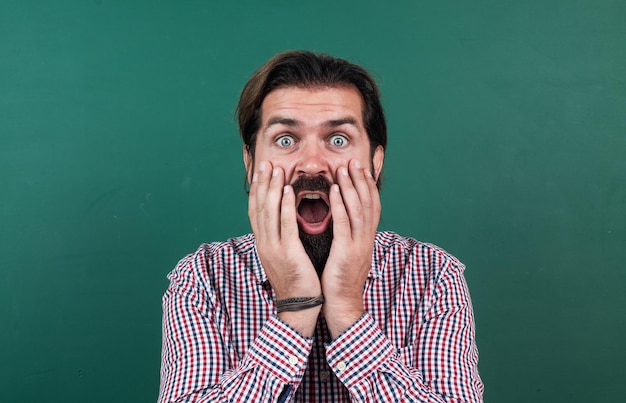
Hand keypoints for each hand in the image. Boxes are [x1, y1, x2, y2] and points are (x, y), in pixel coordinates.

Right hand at [248, 161, 320, 334]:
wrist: (298, 306)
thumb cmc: (297, 280)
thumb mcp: (285, 256)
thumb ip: (283, 238)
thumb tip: (284, 222)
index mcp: (264, 243)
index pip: (256, 211)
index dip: (258, 190)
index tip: (261, 172)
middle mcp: (264, 243)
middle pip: (259, 207)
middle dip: (262, 184)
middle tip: (265, 163)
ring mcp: (273, 248)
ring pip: (269, 212)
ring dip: (272, 188)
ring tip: (276, 169)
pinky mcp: (287, 253)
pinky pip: (285, 225)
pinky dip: (285, 206)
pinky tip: (288, 191)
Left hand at [322, 159, 380, 337]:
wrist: (342, 303)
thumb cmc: (340, 276)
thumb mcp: (348, 250)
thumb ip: (348, 232)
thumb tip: (344, 214)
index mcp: (367, 236)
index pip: (372, 203)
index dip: (369, 183)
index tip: (364, 165)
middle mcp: (366, 237)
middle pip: (368, 201)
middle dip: (362, 179)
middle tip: (355, 159)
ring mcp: (359, 244)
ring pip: (358, 209)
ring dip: (350, 187)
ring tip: (343, 169)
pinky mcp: (347, 252)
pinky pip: (344, 225)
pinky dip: (339, 206)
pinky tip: (332, 192)